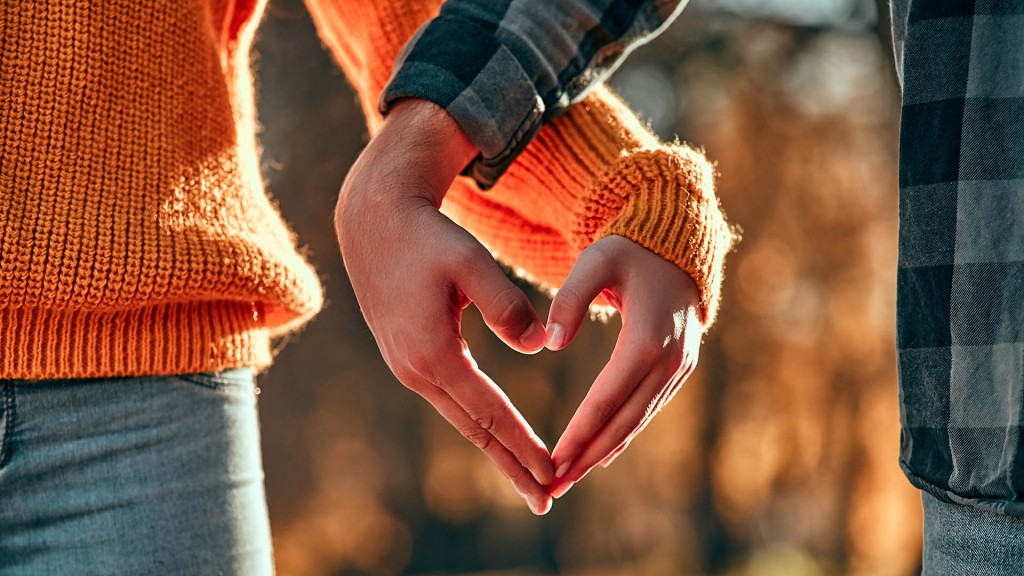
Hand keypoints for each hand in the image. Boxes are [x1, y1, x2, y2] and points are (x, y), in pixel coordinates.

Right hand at [335, 99, 554, 514]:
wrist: (375, 221)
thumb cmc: (427, 237)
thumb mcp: (471, 263)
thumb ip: (507, 305)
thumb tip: (538, 346)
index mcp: (433, 353)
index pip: (489, 412)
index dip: (523, 444)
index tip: (553, 472)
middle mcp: (415, 370)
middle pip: (473, 431)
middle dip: (511, 466)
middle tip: (546, 500)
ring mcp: (407, 367)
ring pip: (461, 419)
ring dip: (496, 450)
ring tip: (528, 478)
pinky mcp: (408, 358)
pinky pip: (451, 401)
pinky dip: (478, 424)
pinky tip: (496, 435)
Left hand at [545, 235, 702, 498]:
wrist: (676, 245)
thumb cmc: (628, 251)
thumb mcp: (596, 260)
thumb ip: (569, 298)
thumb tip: (550, 344)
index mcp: (648, 338)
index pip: (608, 397)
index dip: (580, 432)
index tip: (553, 460)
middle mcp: (670, 360)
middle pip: (624, 421)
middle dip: (587, 457)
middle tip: (552, 487)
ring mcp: (679, 368)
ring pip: (637, 421)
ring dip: (603, 453)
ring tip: (567, 479)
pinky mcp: (679, 370)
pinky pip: (647, 410)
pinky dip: (622, 435)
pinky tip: (600, 457)